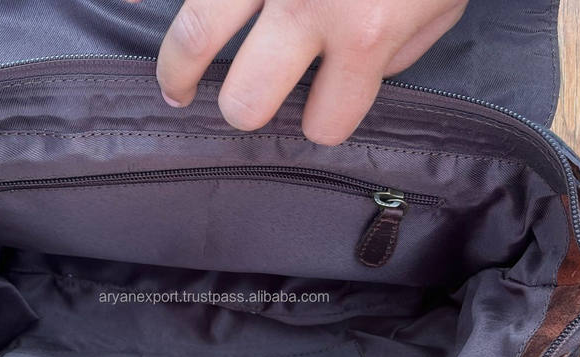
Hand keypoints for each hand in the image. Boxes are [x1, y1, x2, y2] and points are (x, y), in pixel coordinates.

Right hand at [151, 0, 468, 144]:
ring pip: (194, 38)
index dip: (327, 120)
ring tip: (177, 86)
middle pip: (247, 98)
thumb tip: (358, 74)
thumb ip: (401, 48)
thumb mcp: (442, 1)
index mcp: (366, 32)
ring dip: (180, 74)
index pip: (325, 121)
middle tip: (249, 100)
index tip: (324, 108)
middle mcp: (306, 4)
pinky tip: (137, 3)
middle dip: (249, 109)